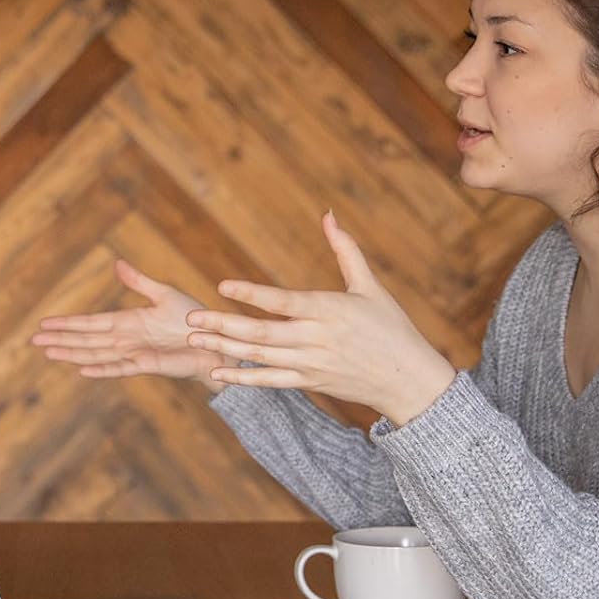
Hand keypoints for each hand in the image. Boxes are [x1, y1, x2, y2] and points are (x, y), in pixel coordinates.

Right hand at [30, 258, 221, 392]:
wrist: (215, 342)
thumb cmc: (193, 319)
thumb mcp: (164, 294)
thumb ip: (139, 282)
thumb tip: (117, 264)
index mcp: (127, 321)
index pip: (90, 323)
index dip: (67, 324)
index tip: (44, 324)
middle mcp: (125, 339)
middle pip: (85, 340)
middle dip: (60, 340)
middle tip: (34, 341)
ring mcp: (134, 353)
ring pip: (95, 355)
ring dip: (72, 354)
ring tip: (49, 353)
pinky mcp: (147, 365)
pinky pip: (119, 368)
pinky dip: (101, 370)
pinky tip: (82, 370)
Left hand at [185, 212, 458, 423]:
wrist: (408, 380)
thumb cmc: (391, 327)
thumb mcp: (371, 286)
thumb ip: (346, 250)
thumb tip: (328, 214)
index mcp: (330, 311)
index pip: (283, 302)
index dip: (252, 294)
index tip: (222, 286)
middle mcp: (317, 339)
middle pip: (262, 333)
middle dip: (223, 325)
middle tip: (191, 319)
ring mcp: (311, 364)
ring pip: (261, 357)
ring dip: (225, 348)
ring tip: (194, 340)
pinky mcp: (310, 383)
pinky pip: (270, 381)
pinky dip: (243, 378)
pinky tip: (217, 372)